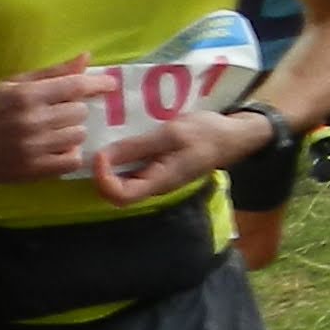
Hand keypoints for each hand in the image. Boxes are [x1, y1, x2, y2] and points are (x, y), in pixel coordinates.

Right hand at [0, 59, 98, 182]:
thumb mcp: (14, 84)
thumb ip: (52, 73)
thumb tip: (86, 57)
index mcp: (26, 95)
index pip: (75, 86)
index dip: (98, 83)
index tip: (110, 84)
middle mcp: (31, 120)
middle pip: (80, 113)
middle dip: (73, 111)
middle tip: (56, 113)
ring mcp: (32, 147)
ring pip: (78, 136)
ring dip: (71, 132)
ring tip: (52, 131)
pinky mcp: (31, 170)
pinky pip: (71, 161)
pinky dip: (68, 154)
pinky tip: (53, 149)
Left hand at [95, 102, 262, 209]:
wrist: (234, 136)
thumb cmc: (207, 134)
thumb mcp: (171, 134)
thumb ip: (138, 146)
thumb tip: (103, 156)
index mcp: (159, 181)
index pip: (119, 196)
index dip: (103, 178)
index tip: (101, 153)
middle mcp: (155, 185)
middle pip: (116, 190)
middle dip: (100, 172)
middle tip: (95, 145)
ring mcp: (157, 178)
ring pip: (123, 179)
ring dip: (110, 163)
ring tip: (104, 138)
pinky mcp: (159, 168)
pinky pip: (132, 169)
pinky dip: (122, 156)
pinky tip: (121, 137)